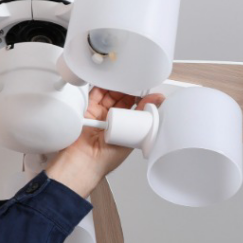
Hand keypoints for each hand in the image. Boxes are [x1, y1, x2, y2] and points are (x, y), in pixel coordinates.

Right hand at [45, 86, 165, 197]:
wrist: (85, 162)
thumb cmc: (106, 159)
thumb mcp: (130, 138)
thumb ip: (141, 118)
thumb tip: (156, 101)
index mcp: (124, 128)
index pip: (133, 108)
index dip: (140, 98)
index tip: (147, 90)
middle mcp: (111, 120)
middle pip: (121, 98)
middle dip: (129, 90)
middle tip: (137, 82)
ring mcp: (99, 114)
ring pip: (109, 94)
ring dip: (117, 86)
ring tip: (125, 80)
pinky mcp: (88, 109)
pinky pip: (95, 93)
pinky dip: (102, 85)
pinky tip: (110, 81)